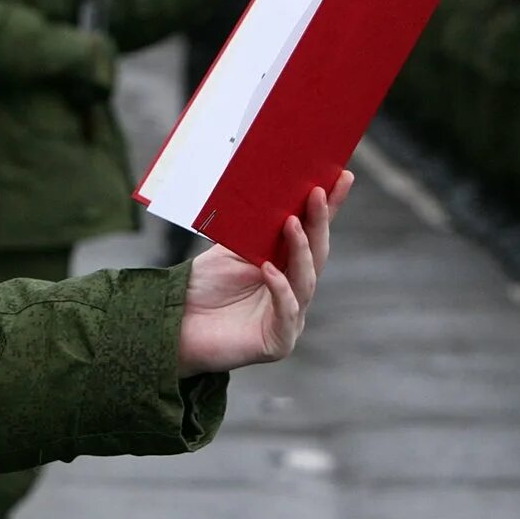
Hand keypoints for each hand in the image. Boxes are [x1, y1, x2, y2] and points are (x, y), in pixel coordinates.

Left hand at [176, 173, 353, 377]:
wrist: (176, 326)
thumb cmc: (203, 289)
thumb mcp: (229, 250)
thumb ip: (252, 229)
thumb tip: (268, 190)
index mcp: (286, 267)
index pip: (312, 234)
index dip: (329, 208)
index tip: (342, 176)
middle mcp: (294, 291)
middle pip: (315, 254)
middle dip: (318, 222)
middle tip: (318, 192)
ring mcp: (290, 317)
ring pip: (306, 280)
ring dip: (301, 250)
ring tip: (291, 222)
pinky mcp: (278, 341)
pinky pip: (287, 311)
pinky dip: (280, 288)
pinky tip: (269, 269)